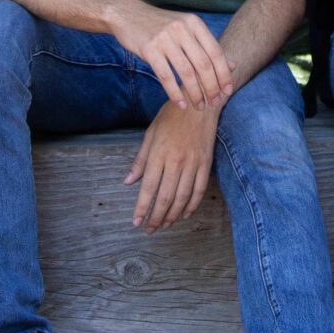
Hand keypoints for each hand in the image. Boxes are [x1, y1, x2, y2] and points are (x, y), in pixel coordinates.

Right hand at [110, 3, 234, 110]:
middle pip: (203, 65)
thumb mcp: (186, 29)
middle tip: (214, 102)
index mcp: (194, 23)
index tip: (228, 91)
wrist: (128, 14)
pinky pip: (166, 77)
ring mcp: (165, 38)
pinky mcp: (149, 49)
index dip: (224, 74)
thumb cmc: (161, 25)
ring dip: (195, 94)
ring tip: (199, 106)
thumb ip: (207, 46)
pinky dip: (175, 94)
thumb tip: (232, 66)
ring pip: (186, 73)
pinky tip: (181, 104)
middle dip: (212, 87)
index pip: (216, 52)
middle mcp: (182, 29)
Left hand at [125, 101, 218, 230]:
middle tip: (150, 229)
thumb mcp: (150, 134)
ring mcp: (193, 164)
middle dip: (156, 217)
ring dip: (172, 215)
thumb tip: (128, 182)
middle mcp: (176, 161)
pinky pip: (199, 190)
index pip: (148, 188)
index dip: (142, 208)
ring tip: (164, 224)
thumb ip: (140, 160)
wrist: (200, 103)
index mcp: (159, 153)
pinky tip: (183, 214)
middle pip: (165, 197)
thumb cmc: (172, 116)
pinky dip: (191, 205)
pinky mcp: (205, 164)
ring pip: (182, 198)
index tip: (136, 222)